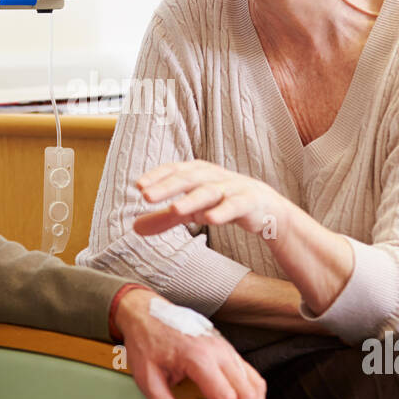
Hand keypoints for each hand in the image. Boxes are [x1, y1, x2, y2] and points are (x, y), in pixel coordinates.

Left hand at [113, 288, 264, 398]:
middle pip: (247, 391)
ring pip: (254, 382)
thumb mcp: (146, 375)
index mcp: (198, 356)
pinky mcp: (227, 349)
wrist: (147, 311)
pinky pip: (249, 373)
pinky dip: (253, 395)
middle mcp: (218, 351)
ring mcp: (225, 348)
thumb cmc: (146, 339)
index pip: (226, 396)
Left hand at [134, 160, 288, 237]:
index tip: (138, 186)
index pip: (174, 170)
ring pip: (210, 191)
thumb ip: (164, 218)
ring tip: (174, 209)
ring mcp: (232, 188)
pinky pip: (235, 205)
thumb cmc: (221, 203)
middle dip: (167, 186)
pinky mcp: (249, 202)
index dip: (157, 176)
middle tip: (146, 195)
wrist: (264, 207)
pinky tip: (211, 219)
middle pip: (188, 178)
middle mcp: (213, 176)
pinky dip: (223, 211)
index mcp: (198, 173)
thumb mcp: (191, 209)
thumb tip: (134, 228)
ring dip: (192, 199)